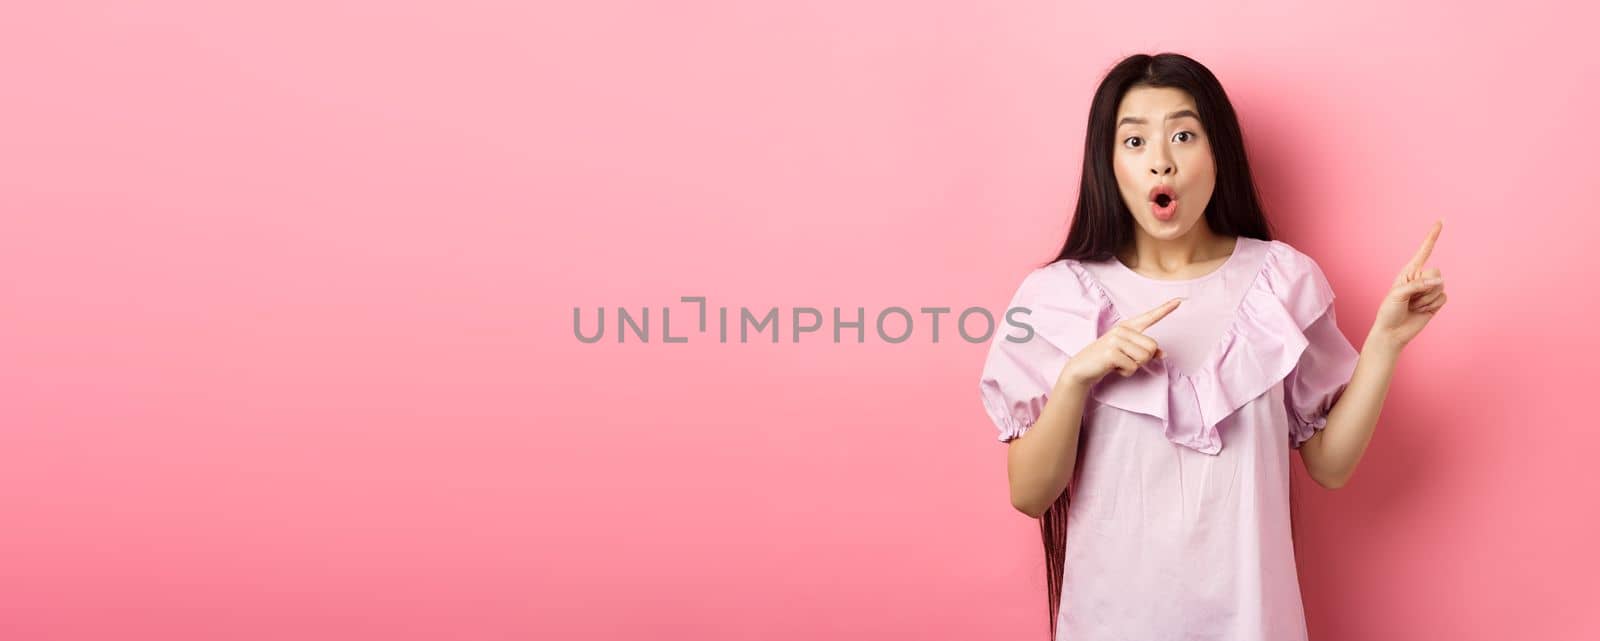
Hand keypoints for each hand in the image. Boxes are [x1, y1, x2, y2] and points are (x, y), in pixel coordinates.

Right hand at [1059, 297, 1181, 387]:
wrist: (1082, 368)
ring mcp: (1115, 339)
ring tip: (1118, 363)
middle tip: (1126, 360)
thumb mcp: (1126, 353)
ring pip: (1144, 357)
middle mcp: (1122, 329)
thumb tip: (1164, 354)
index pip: (1150, 316)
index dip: (1165, 309)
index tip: (1180, 300)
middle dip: (1143, 359)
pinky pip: (1133, 367)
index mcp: (1127, 327)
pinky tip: (1113, 368)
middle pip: (1152, 347)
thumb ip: (1145, 351)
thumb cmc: (1107, 360)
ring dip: (1134, 366)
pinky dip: (1125, 372)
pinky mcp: (1111, 352)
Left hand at [1372, 220, 1447, 349]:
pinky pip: (1444, 297)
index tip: (1441, 221)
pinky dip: (1432, 305)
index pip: (1424, 251)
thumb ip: (1418, 285)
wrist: (1393, 332)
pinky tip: (1422, 310)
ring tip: (1413, 306)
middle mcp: (1421, 278)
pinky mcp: (1437, 301)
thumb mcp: (1398, 294)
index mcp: (1409, 271)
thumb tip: (1440, 282)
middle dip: (1424, 286)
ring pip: (1440, 286)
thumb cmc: (1389, 311)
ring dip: (1426, 299)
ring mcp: (1430, 289)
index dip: (1433, 236)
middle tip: (1411, 298)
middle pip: (1436, 272)